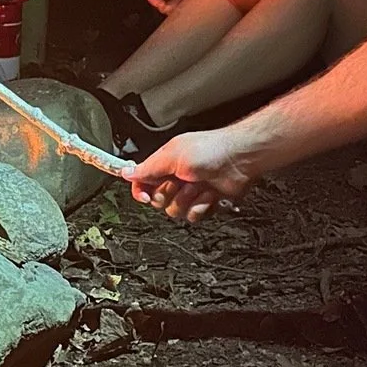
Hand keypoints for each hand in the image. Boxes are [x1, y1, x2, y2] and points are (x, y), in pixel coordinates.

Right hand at [128, 128, 254, 221]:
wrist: (240, 160)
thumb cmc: (211, 150)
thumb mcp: (172, 156)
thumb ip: (147, 168)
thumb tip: (126, 173)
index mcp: (165, 163)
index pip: (142, 182)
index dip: (141, 192)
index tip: (146, 196)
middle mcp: (176, 177)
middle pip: (158, 201)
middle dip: (169, 194)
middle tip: (181, 182)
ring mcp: (191, 191)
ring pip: (175, 211)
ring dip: (188, 200)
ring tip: (200, 186)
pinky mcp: (205, 203)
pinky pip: (193, 216)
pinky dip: (201, 207)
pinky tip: (210, 195)